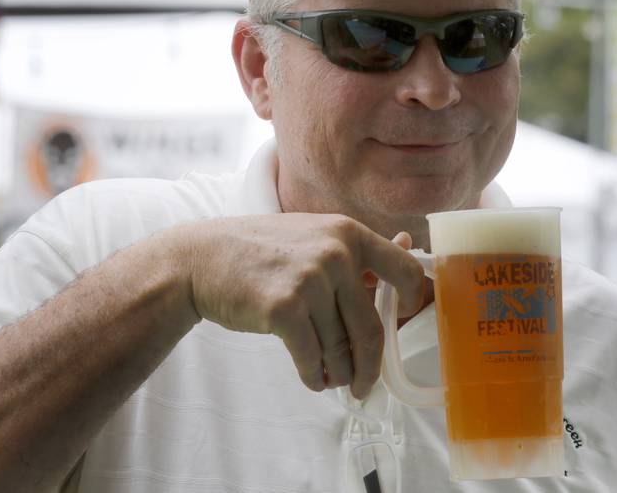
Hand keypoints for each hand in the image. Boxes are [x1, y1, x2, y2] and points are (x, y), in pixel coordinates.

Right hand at [177, 214, 423, 398]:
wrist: (202, 258)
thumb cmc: (261, 251)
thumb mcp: (313, 236)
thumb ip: (357, 252)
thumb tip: (408, 248)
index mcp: (349, 233)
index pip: (405, 270)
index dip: (414, 303)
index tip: (403, 322)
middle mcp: (335, 253)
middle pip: (373, 327)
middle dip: (370, 365)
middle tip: (365, 384)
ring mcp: (310, 280)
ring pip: (341, 348)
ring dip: (339, 373)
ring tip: (331, 378)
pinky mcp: (284, 308)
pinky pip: (312, 357)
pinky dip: (314, 376)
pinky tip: (312, 378)